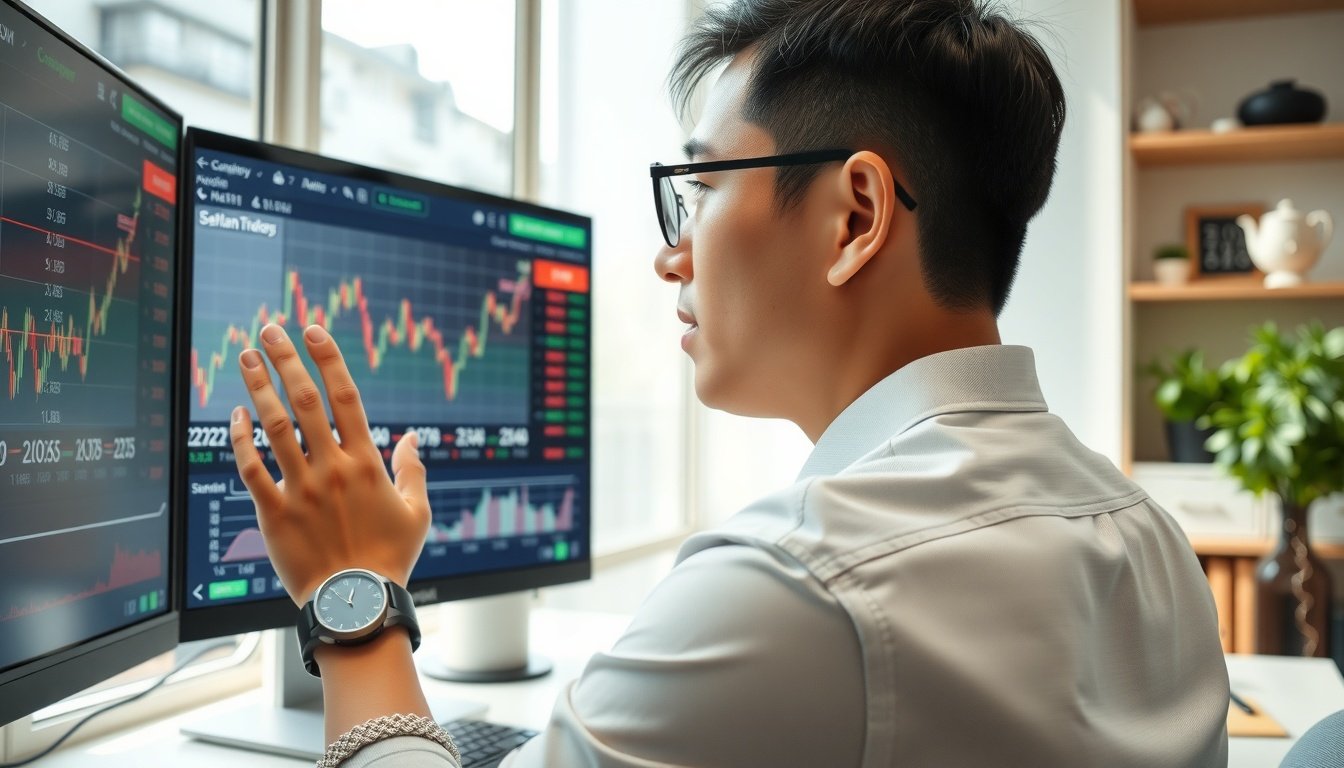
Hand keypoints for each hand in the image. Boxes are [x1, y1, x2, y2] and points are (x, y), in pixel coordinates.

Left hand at [229, 323, 429, 605]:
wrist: (356, 603)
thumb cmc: (390, 560)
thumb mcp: (417, 513)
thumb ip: (413, 471)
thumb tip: (411, 438)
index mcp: (367, 464)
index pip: (346, 397)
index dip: (328, 359)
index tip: (313, 331)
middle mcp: (332, 469)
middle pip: (306, 402)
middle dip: (287, 360)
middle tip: (271, 329)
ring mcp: (301, 490)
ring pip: (274, 427)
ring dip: (259, 387)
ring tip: (248, 357)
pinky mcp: (274, 514)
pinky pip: (250, 468)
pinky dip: (240, 439)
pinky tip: (235, 416)